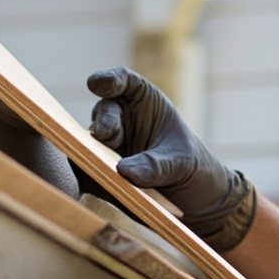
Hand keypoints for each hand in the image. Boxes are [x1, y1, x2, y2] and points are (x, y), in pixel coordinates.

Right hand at [83, 68, 254, 249]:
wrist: (191, 199)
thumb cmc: (189, 167)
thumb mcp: (181, 163)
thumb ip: (156, 164)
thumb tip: (123, 170)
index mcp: (143, 102)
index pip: (123, 82)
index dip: (109, 79)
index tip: (97, 84)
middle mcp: (120, 119)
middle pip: (104, 113)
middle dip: (104, 122)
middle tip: (105, 134)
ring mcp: (106, 146)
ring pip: (89, 141)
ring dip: (91, 150)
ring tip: (102, 164)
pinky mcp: (98, 172)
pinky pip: (86, 172)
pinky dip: (87, 176)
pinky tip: (95, 184)